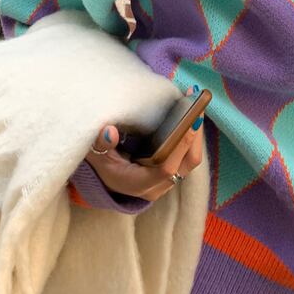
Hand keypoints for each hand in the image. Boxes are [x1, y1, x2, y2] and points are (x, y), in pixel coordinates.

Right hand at [84, 86, 204, 200]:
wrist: (106, 178)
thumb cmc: (102, 164)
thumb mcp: (96, 154)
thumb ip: (101, 144)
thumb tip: (109, 132)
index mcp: (138, 184)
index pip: (165, 169)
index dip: (179, 146)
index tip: (189, 122)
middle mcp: (157, 187)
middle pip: (185, 164)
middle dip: (194, 137)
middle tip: (197, 108)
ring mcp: (166, 182)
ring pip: (190, 160)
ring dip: (196, 134)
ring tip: (197, 106)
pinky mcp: (171, 173)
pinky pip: (187, 156)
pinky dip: (191, 136)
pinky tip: (191, 114)